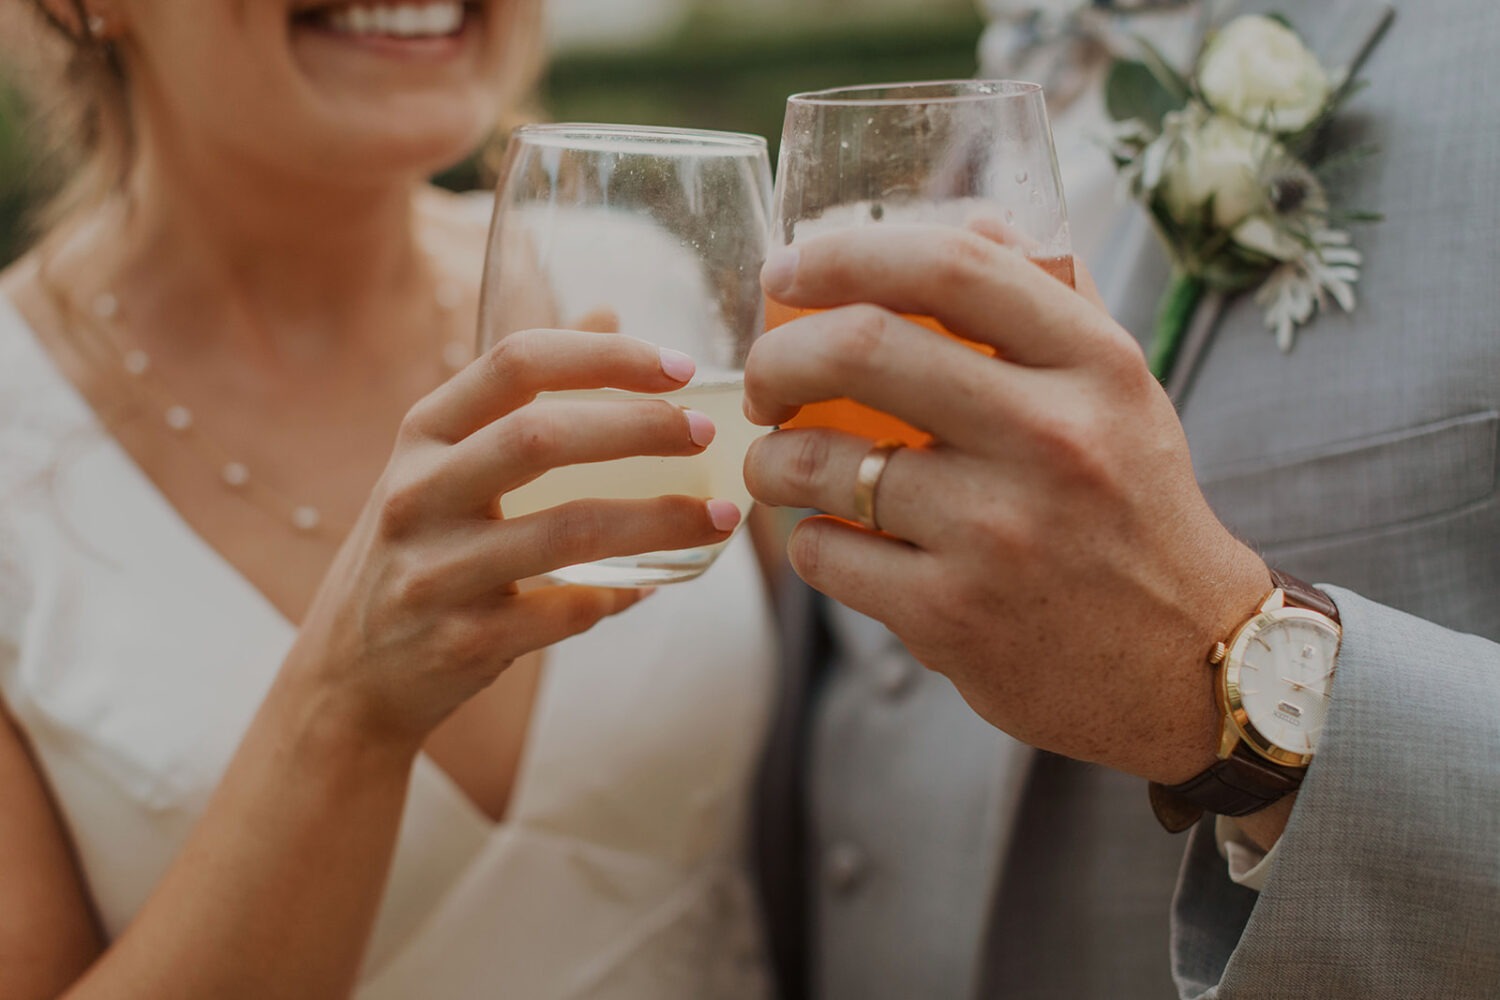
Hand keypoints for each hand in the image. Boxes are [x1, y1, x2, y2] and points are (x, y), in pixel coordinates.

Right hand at [286, 330, 738, 746]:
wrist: (348, 674)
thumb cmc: (420, 549)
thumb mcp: (445, 460)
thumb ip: (521, 391)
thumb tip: (609, 313)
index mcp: (422, 435)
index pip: (514, 364)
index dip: (604, 356)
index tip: (680, 366)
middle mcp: (418, 494)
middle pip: (541, 438)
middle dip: (640, 428)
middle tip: (707, 435)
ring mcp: (435, 571)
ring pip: (567, 531)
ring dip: (660, 520)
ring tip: (722, 519)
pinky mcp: (463, 641)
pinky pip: (567, 611)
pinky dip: (622, 595)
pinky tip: (655, 584)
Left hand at [742, 226, 1269, 784]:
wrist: (1185, 662)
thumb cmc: (1133, 507)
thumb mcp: (1121, 391)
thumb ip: (1051, 298)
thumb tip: (970, 214)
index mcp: (1095, 365)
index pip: (951, 268)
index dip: (845, 254)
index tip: (786, 268)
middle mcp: (1052, 440)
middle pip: (861, 349)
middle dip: (776, 357)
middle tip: (763, 381)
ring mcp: (998, 534)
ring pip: (822, 463)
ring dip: (771, 458)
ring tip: (777, 463)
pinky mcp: (953, 616)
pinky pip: (825, 553)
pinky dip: (806, 538)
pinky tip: (828, 536)